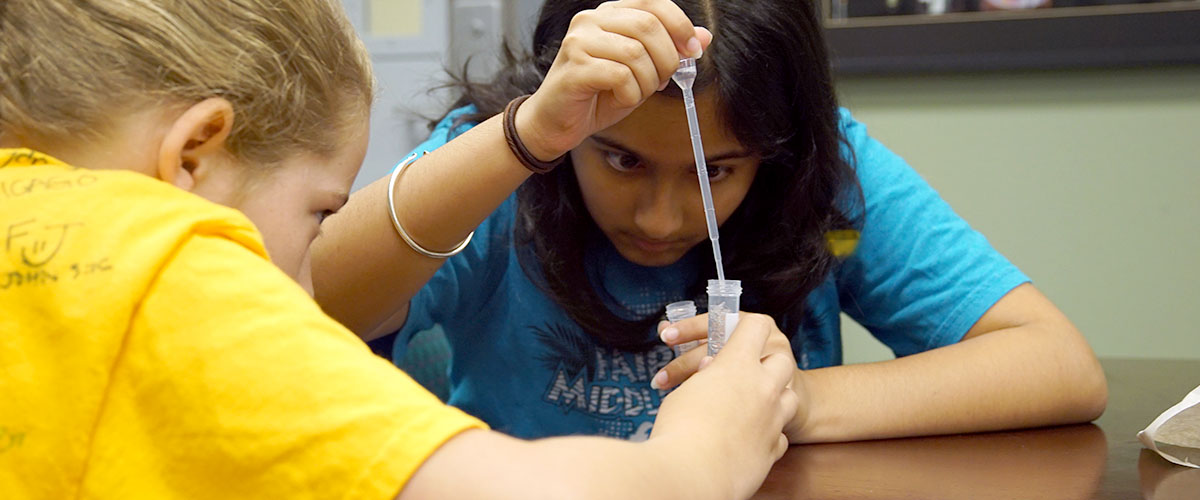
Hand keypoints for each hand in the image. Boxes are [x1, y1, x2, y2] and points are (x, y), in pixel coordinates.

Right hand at [515, 0, 712, 160]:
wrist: (556, 122)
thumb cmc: (597, 94)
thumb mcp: (642, 70)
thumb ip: (669, 50)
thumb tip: (704, 36)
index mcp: (609, 14)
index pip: (653, 3)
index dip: (680, 25)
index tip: (692, 50)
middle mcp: (591, 20)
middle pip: (648, 26)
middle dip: (666, 59)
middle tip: (661, 81)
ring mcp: (579, 41)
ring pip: (636, 53)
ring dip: (646, 82)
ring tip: (636, 93)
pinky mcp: (574, 67)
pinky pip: (620, 77)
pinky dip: (630, 94)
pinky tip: (620, 98)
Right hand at [648, 313, 800, 498]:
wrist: (690, 476)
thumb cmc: (679, 431)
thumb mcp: (685, 391)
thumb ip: (704, 376)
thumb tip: (712, 371)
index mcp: (737, 364)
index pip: (756, 326)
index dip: (746, 326)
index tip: (733, 332)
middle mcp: (763, 387)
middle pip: (780, 359)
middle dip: (764, 362)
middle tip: (740, 370)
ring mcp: (773, 418)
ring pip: (788, 396)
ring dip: (771, 396)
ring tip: (744, 404)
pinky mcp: (773, 448)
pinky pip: (778, 432)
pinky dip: (765, 431)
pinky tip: (745, 435)